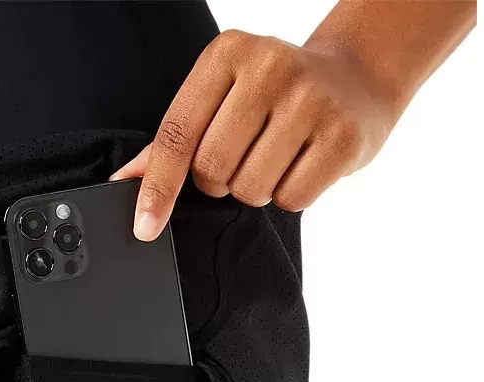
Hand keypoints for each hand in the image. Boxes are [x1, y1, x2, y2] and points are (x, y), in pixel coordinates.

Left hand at [110, 29, 396, 240]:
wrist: (357, 78)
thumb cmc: (277, 93)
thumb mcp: (223, 95)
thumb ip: (176, 137)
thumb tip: (126, 180)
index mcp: (227, 53)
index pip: (177, 134)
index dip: (158, 187)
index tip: (145, 226)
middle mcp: (269, 68)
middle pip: (213, 168)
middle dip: (220, 180)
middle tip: (244, 157)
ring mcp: (311, 100)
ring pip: (251, 188)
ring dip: (256, 188)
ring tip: (277, 156)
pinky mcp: (343, 135)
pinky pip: (293, 197)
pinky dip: (291, 194)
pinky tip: (303, 163)